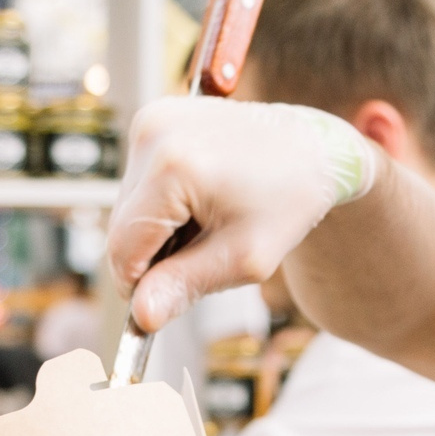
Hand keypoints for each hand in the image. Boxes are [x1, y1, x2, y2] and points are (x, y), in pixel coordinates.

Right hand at [108, 98, 377, 335]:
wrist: (313, 147)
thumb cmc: (288, 200)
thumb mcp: (244, 257)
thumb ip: (186, 286)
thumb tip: (141, 316)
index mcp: (173, 167)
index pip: (123, 247)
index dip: (137, 285)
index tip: (164, 300)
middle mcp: (153, 134)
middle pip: (121, 226)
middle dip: (154, 254)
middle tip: (206, 251)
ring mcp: (151, 120)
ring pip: (127, 207)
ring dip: (158, 229)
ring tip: (209, 221)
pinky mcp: (153, 119)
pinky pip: (139, 183)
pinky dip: (162, 204)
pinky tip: (200, 200)